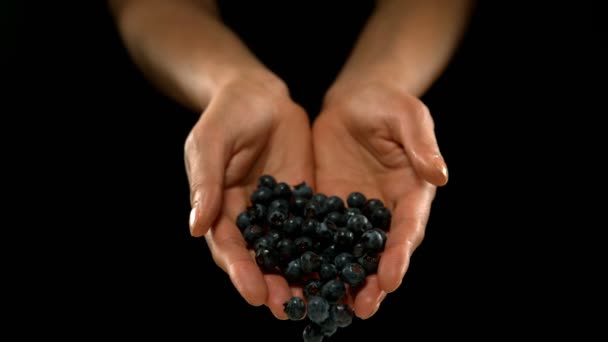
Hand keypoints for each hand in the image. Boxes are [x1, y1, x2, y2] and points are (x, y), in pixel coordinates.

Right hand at [185, 76, 313, 318]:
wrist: (259, 95)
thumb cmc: (226, 115)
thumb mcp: (211, 143)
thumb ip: (205, 182)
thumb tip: (195, 227)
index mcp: (220, 210)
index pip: (229, 248)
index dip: (241, 272)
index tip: (255, 294)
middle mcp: (250, 219)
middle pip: (261, 260)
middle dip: (275, 286)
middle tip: (291, 310)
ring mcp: (280, 213)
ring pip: (291, 252)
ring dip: (302, 278)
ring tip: (320, 303)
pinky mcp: (306, 203)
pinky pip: (317, 231)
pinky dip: (328, 251)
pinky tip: (344, 267)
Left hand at [312, 83, 447, 318]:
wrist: (353, 102)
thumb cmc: (386, 104)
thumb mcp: (407, 116)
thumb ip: (421, 145)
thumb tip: (440, 175)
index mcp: (411, 193)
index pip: (409, 227)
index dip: (401, 253)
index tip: (392, 278)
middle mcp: (384, 211)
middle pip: (380, 253)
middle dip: (373, 282)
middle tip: (362, 309)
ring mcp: (353, 214)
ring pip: (349, 253)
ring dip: (341, 281)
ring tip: (329, 307)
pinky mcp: (326, 209)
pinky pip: (319, 237)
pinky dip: (311, 259)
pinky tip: (297, 277)